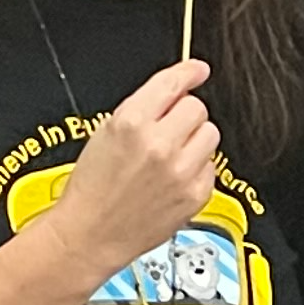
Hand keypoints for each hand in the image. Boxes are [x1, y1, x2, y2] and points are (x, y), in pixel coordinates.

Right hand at [50, 57, 219, 279]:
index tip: (198, 70)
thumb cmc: (93, 188)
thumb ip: (144, 107)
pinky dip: (197, 169)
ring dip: (194, 140)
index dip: (189, 72)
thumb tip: (180, 85)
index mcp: (132, 123)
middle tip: (167, 132)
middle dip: (184, 115)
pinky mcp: (195, 195)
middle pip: (197, 108)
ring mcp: (181, 171)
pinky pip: (211, 166)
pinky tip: (173, 179)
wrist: (91, 234)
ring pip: (210, 134)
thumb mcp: (106, 132)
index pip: (174, 84)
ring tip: (170, 157)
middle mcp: (160, 145)